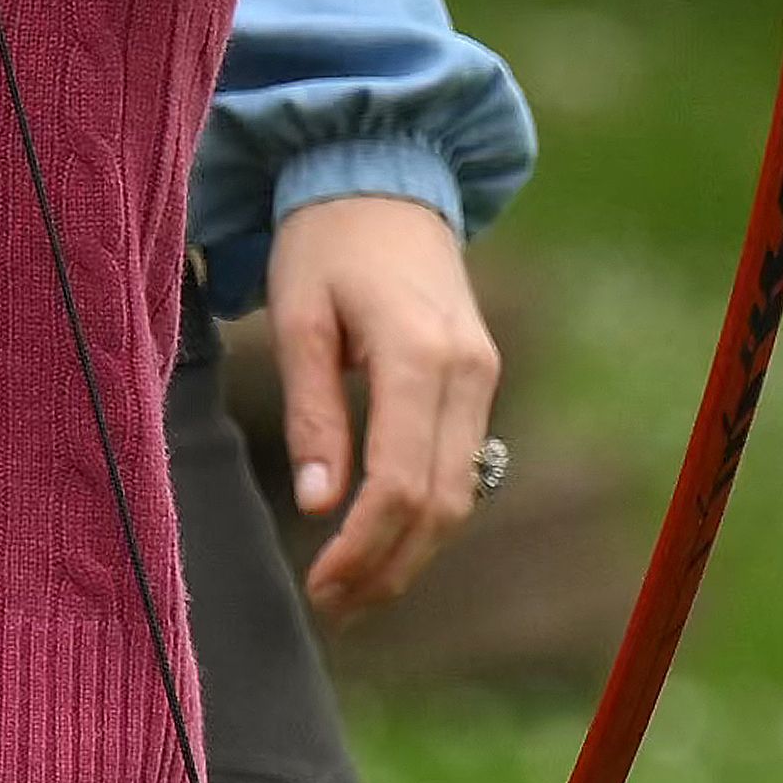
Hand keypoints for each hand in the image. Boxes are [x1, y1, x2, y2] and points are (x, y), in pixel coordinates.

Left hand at [267, 190, 503, 617]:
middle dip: (389, 566)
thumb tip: (321, 505)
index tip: (321, 586)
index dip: (364, 548)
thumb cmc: (325, 241)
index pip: (402, 483)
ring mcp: (482, 376)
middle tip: (333, 607)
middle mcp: (468, 372)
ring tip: (354, 592)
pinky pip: (463, 465)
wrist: (384, 175)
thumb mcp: (299, 319)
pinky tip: (384, 541)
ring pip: (462, 494)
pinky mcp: (480, 378)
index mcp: (418, 356)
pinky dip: (426, 515)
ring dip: (412, 552)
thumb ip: (312, 413)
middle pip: (442, 504)